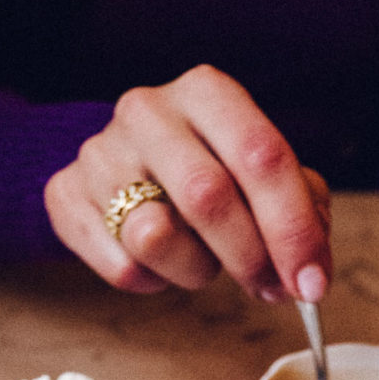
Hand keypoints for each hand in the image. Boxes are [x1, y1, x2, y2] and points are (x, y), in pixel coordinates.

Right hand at [44, 65, 330, 301]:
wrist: (122, 162)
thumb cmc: (205, 168)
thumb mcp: (258, 170)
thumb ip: (298, 207)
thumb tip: (309, 271)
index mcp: (205, 90)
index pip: (261, 157)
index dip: (293, 228)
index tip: (313, 283)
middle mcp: (147, 110)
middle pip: (208, 196)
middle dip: (250, 257)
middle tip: (271, 289)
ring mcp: (99, 152)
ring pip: (155, 236)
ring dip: (195, 270)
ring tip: (203, 262)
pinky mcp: (65, 195)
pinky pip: (121, 266)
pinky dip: (152, 281)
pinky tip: (159, 262)